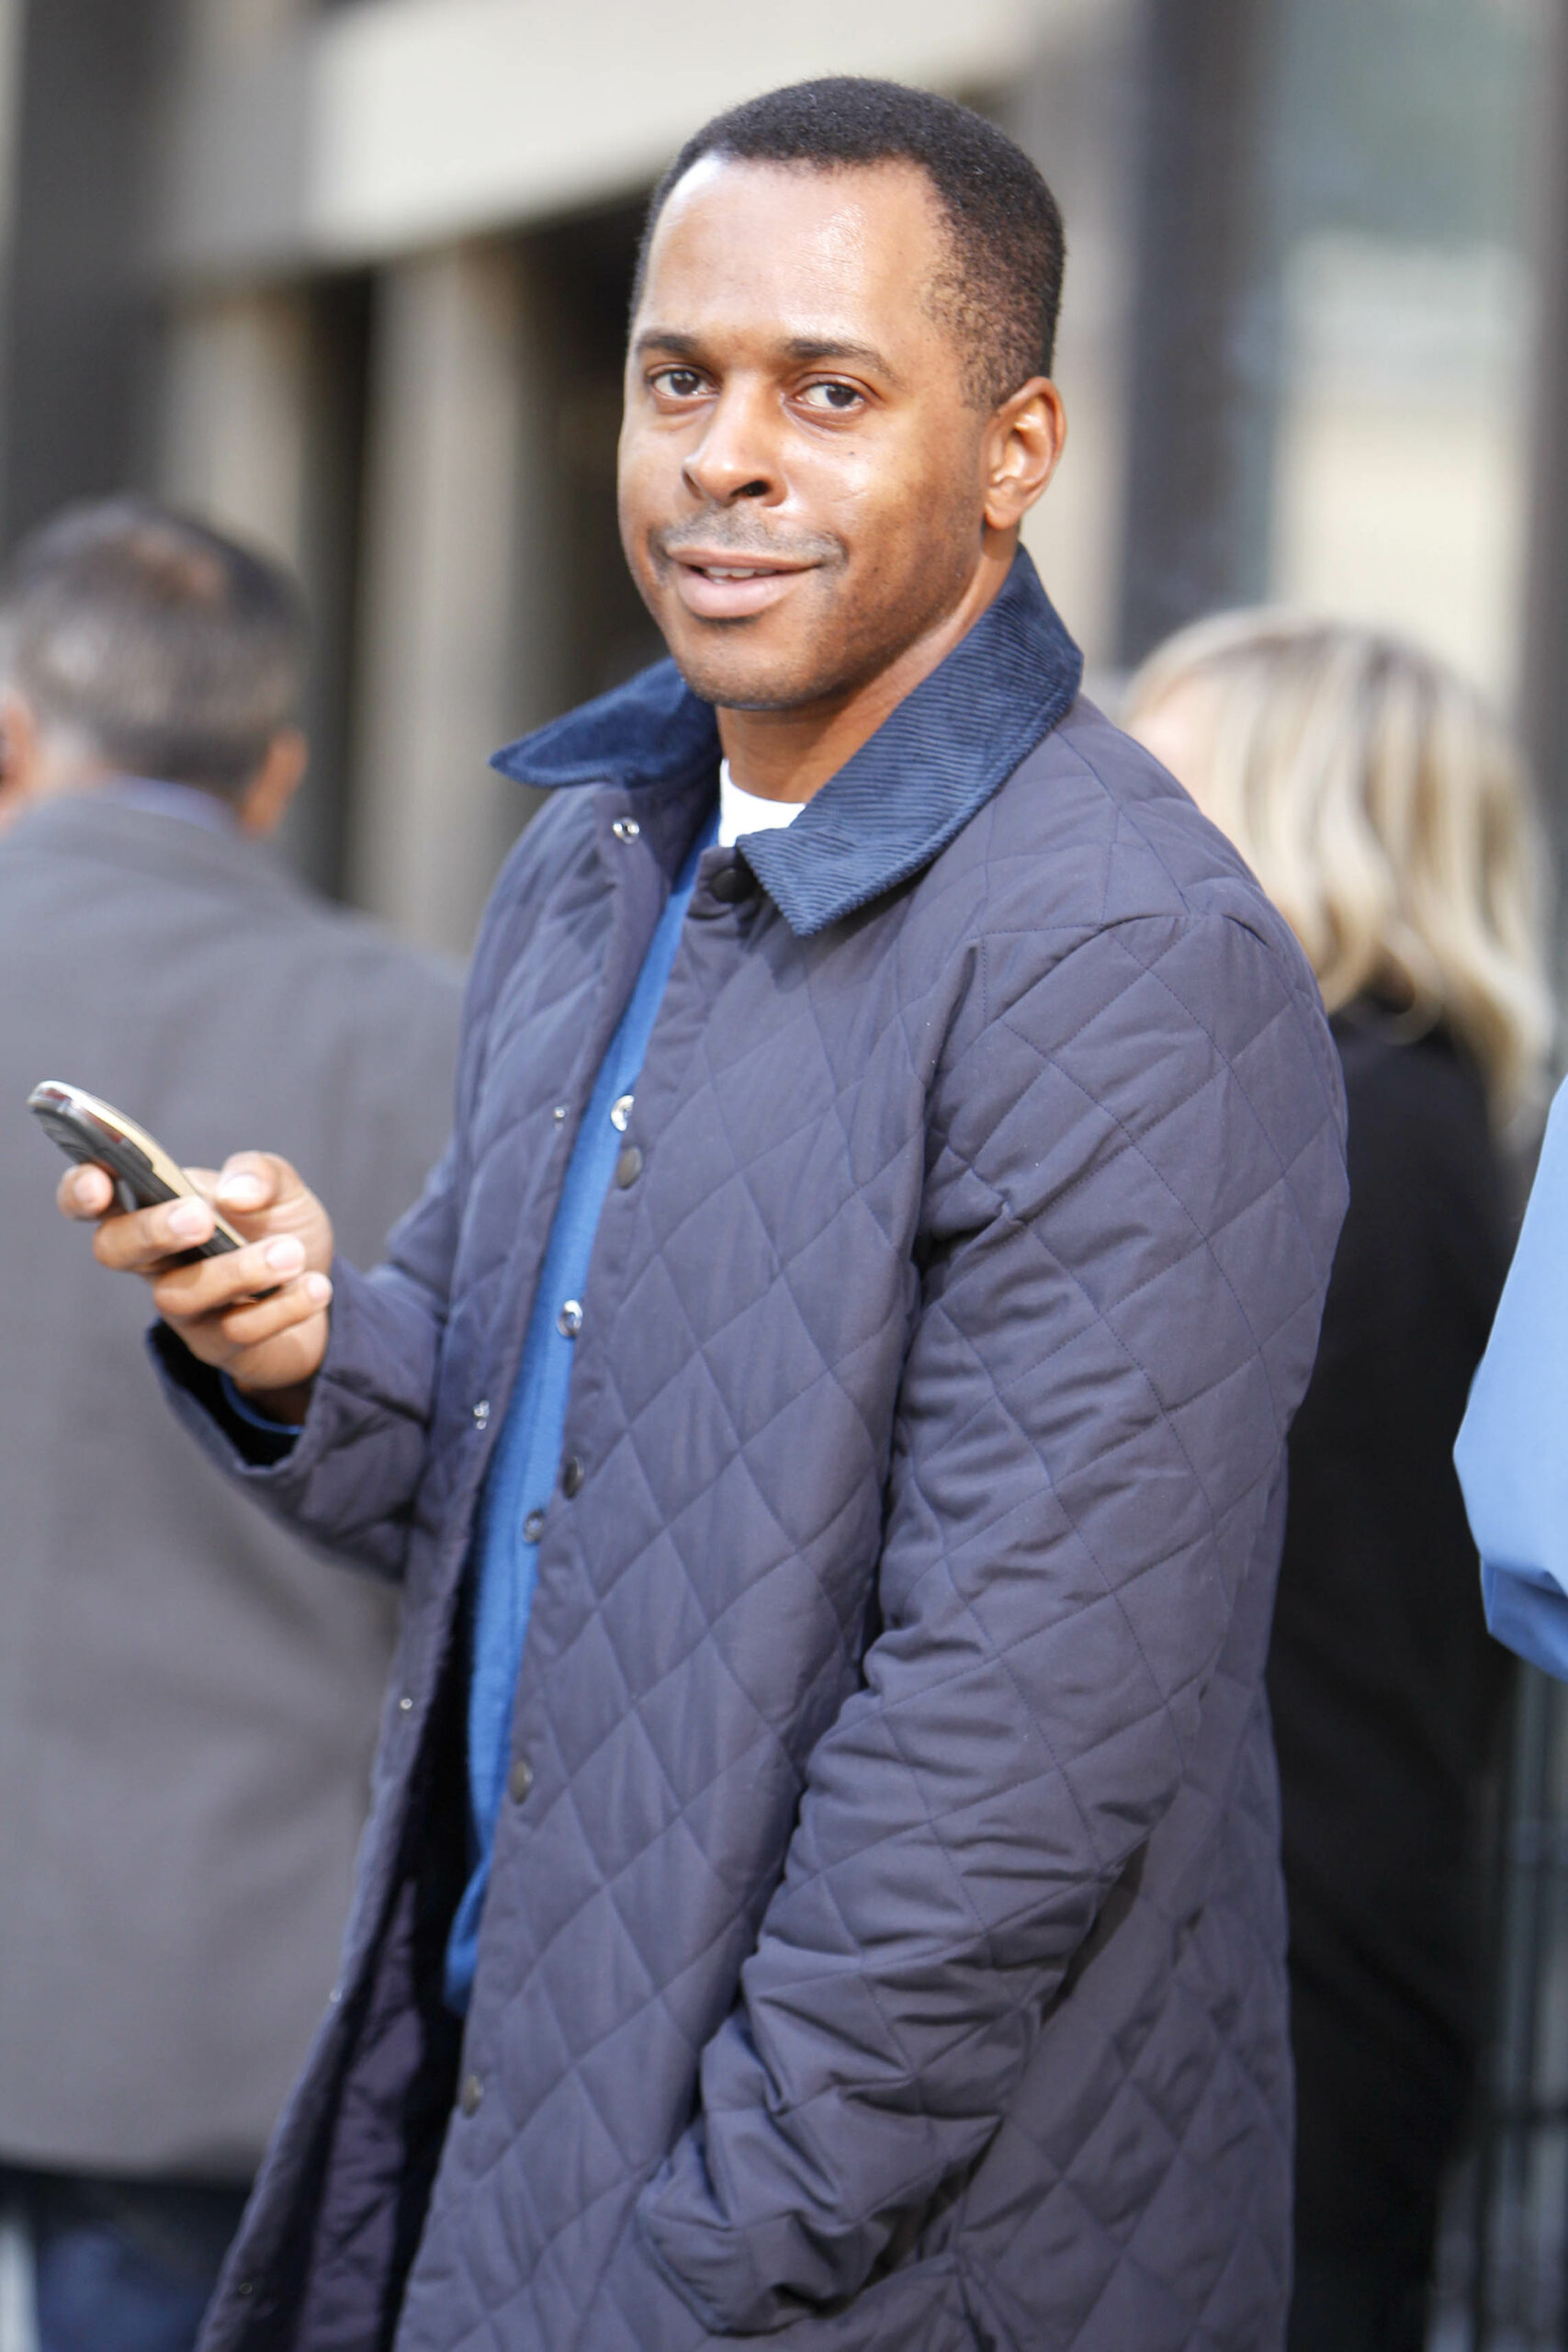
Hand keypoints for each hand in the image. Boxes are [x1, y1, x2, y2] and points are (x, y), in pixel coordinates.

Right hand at [59, 1151, 334, 1419]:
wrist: (321, 1291)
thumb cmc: (280, 1229)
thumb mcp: (282, 1190)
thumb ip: (261, 1173)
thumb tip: (235, 1192)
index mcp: (158, 1207)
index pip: (94, 1198)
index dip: (81, 1190)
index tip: (98, 1181)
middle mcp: (156, 1259)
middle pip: (115, 1249)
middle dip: (152, 1231)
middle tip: (200, 1218)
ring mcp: (183, 1307)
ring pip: (180, 1295)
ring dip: (238, 1271)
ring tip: (291, 1253)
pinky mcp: (217, 1345)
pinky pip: (235, 1330)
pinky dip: (282, 1305)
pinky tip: (315, 1287)